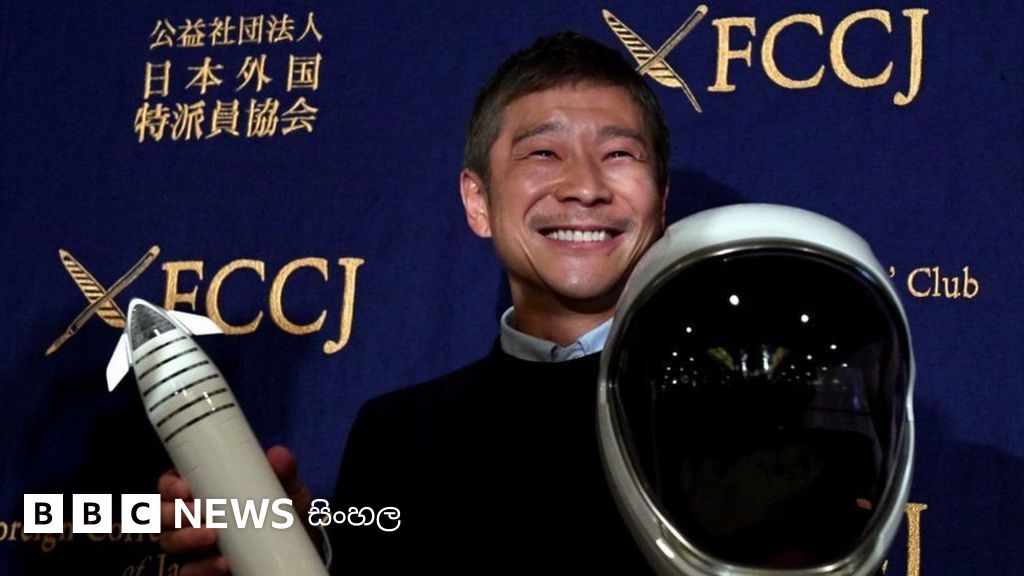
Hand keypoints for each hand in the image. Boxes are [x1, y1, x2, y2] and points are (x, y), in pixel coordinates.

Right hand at [158, 445, 314, 575]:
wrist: (295, 553)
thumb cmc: (281, 515)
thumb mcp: (287, 493)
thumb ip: (283, 474)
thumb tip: (279, 455)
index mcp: (204, 493)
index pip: (172, 485)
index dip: (169, 485)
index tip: (184, 488)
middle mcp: (191, 520)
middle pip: (162, 515)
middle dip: (173, 513)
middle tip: (197, 512)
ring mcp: (193, 549)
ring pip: (170, 544)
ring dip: (186, 539)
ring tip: (213, 536)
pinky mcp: (201, 571)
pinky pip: (189, 572)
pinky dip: (202, 568)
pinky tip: (223, 564)